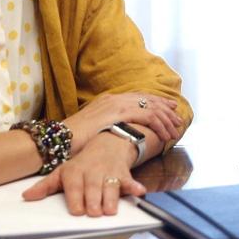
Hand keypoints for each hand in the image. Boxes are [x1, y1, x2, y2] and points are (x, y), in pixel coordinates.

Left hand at [22, 132, 144, 215]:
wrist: (108, 142)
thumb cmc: (82, 163)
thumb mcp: (63, 171)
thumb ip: (46, 186)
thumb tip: (26, 197)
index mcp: (75, 171)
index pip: (75, 185)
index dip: (76, 198)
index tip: (77, 211)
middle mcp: (92, 171)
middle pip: (93, 187)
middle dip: (94, 200)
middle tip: (94, 213)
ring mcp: (109, 171)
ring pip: (110, 186)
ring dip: (111, 197)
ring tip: (109, 210)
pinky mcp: (124, 173)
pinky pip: (130, 180)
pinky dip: (135, 186)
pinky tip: (138, 191)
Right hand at [63, 92, 185, 152]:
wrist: (61, 140)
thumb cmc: (74, 141)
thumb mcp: (95, 130)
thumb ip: (109, 128)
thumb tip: (119, 134)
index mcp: (109, 100)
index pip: (139, 97)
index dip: (156, 102)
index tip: (169, 107)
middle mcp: (115, 98)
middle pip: (149, 100)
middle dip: (166, 109)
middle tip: (178, 118)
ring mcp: (118, 104)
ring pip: (152, 108)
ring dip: (166, 120)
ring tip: (176, 130)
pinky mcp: (120, 113)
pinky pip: (149, 116)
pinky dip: (160, 125)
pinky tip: (167, 134)